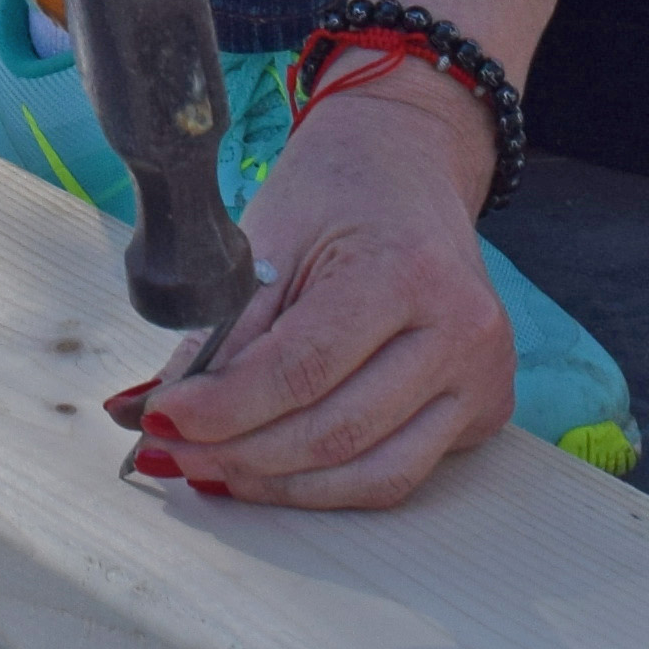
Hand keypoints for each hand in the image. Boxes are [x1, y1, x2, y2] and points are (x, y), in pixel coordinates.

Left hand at [125, 64, 516, 511]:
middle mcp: (461, 331)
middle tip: (176, 452)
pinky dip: (330, 484)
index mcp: (406, 272)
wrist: (408, 163)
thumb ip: (224, 334)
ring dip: (282, 484)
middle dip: (242, 454)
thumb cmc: (334, 193)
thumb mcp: (267, 240)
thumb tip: (163, 412)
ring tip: (216, 470)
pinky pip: (400, 472)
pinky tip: (273, 469)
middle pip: (337, 433)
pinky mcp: (485, 408)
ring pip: (373, 475)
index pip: (301, 370)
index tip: (163, 419)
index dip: (225, 408)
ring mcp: (482, 377)